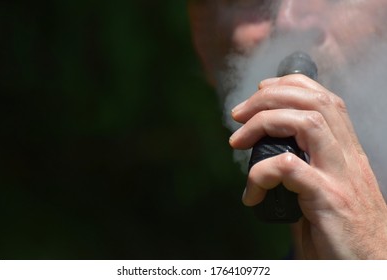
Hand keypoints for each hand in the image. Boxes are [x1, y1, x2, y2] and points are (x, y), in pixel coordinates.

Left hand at [229, 74, 386, 258]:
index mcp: (346, 152)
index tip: (260, 92)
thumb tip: (264, 162)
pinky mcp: (331, 200)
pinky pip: (289, 168)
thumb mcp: (324, 194)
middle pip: (314, 102)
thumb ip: (300, 174)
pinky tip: (251, 193)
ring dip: (264, 123)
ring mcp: (341, 177)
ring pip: (307, 123)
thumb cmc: (342, 234)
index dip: (289, 86)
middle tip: (238, 114)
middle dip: (269, 97)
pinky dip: (261, 172)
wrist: (370, 268)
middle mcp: (348, 158)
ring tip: (237, 141)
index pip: (324, 99)